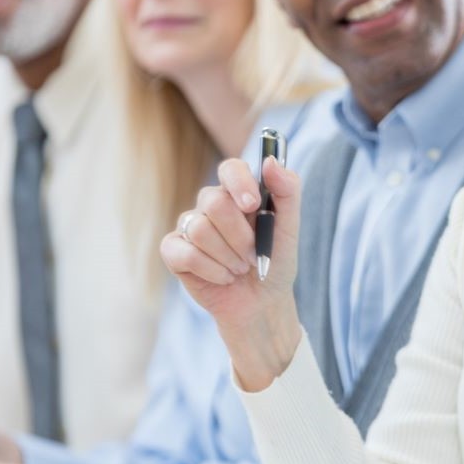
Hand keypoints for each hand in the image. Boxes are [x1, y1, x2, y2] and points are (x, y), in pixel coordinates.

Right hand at [160, 157, 303, 390]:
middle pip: (213, 201)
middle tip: (253, 255)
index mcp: (239, 192)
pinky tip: (223, 277)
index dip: (238, 183)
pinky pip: (184, 253)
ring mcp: (189, 225)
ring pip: (199, 229)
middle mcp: (210, 204)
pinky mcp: (174, 251)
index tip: (253, 205)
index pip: (230, 168)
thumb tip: (270, 161)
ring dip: (228, 257)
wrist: (261, 302)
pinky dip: (210, 270)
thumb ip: (287, 191)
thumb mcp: (290, 228)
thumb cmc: (275, 261)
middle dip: (239, 235)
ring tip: (240, 268)